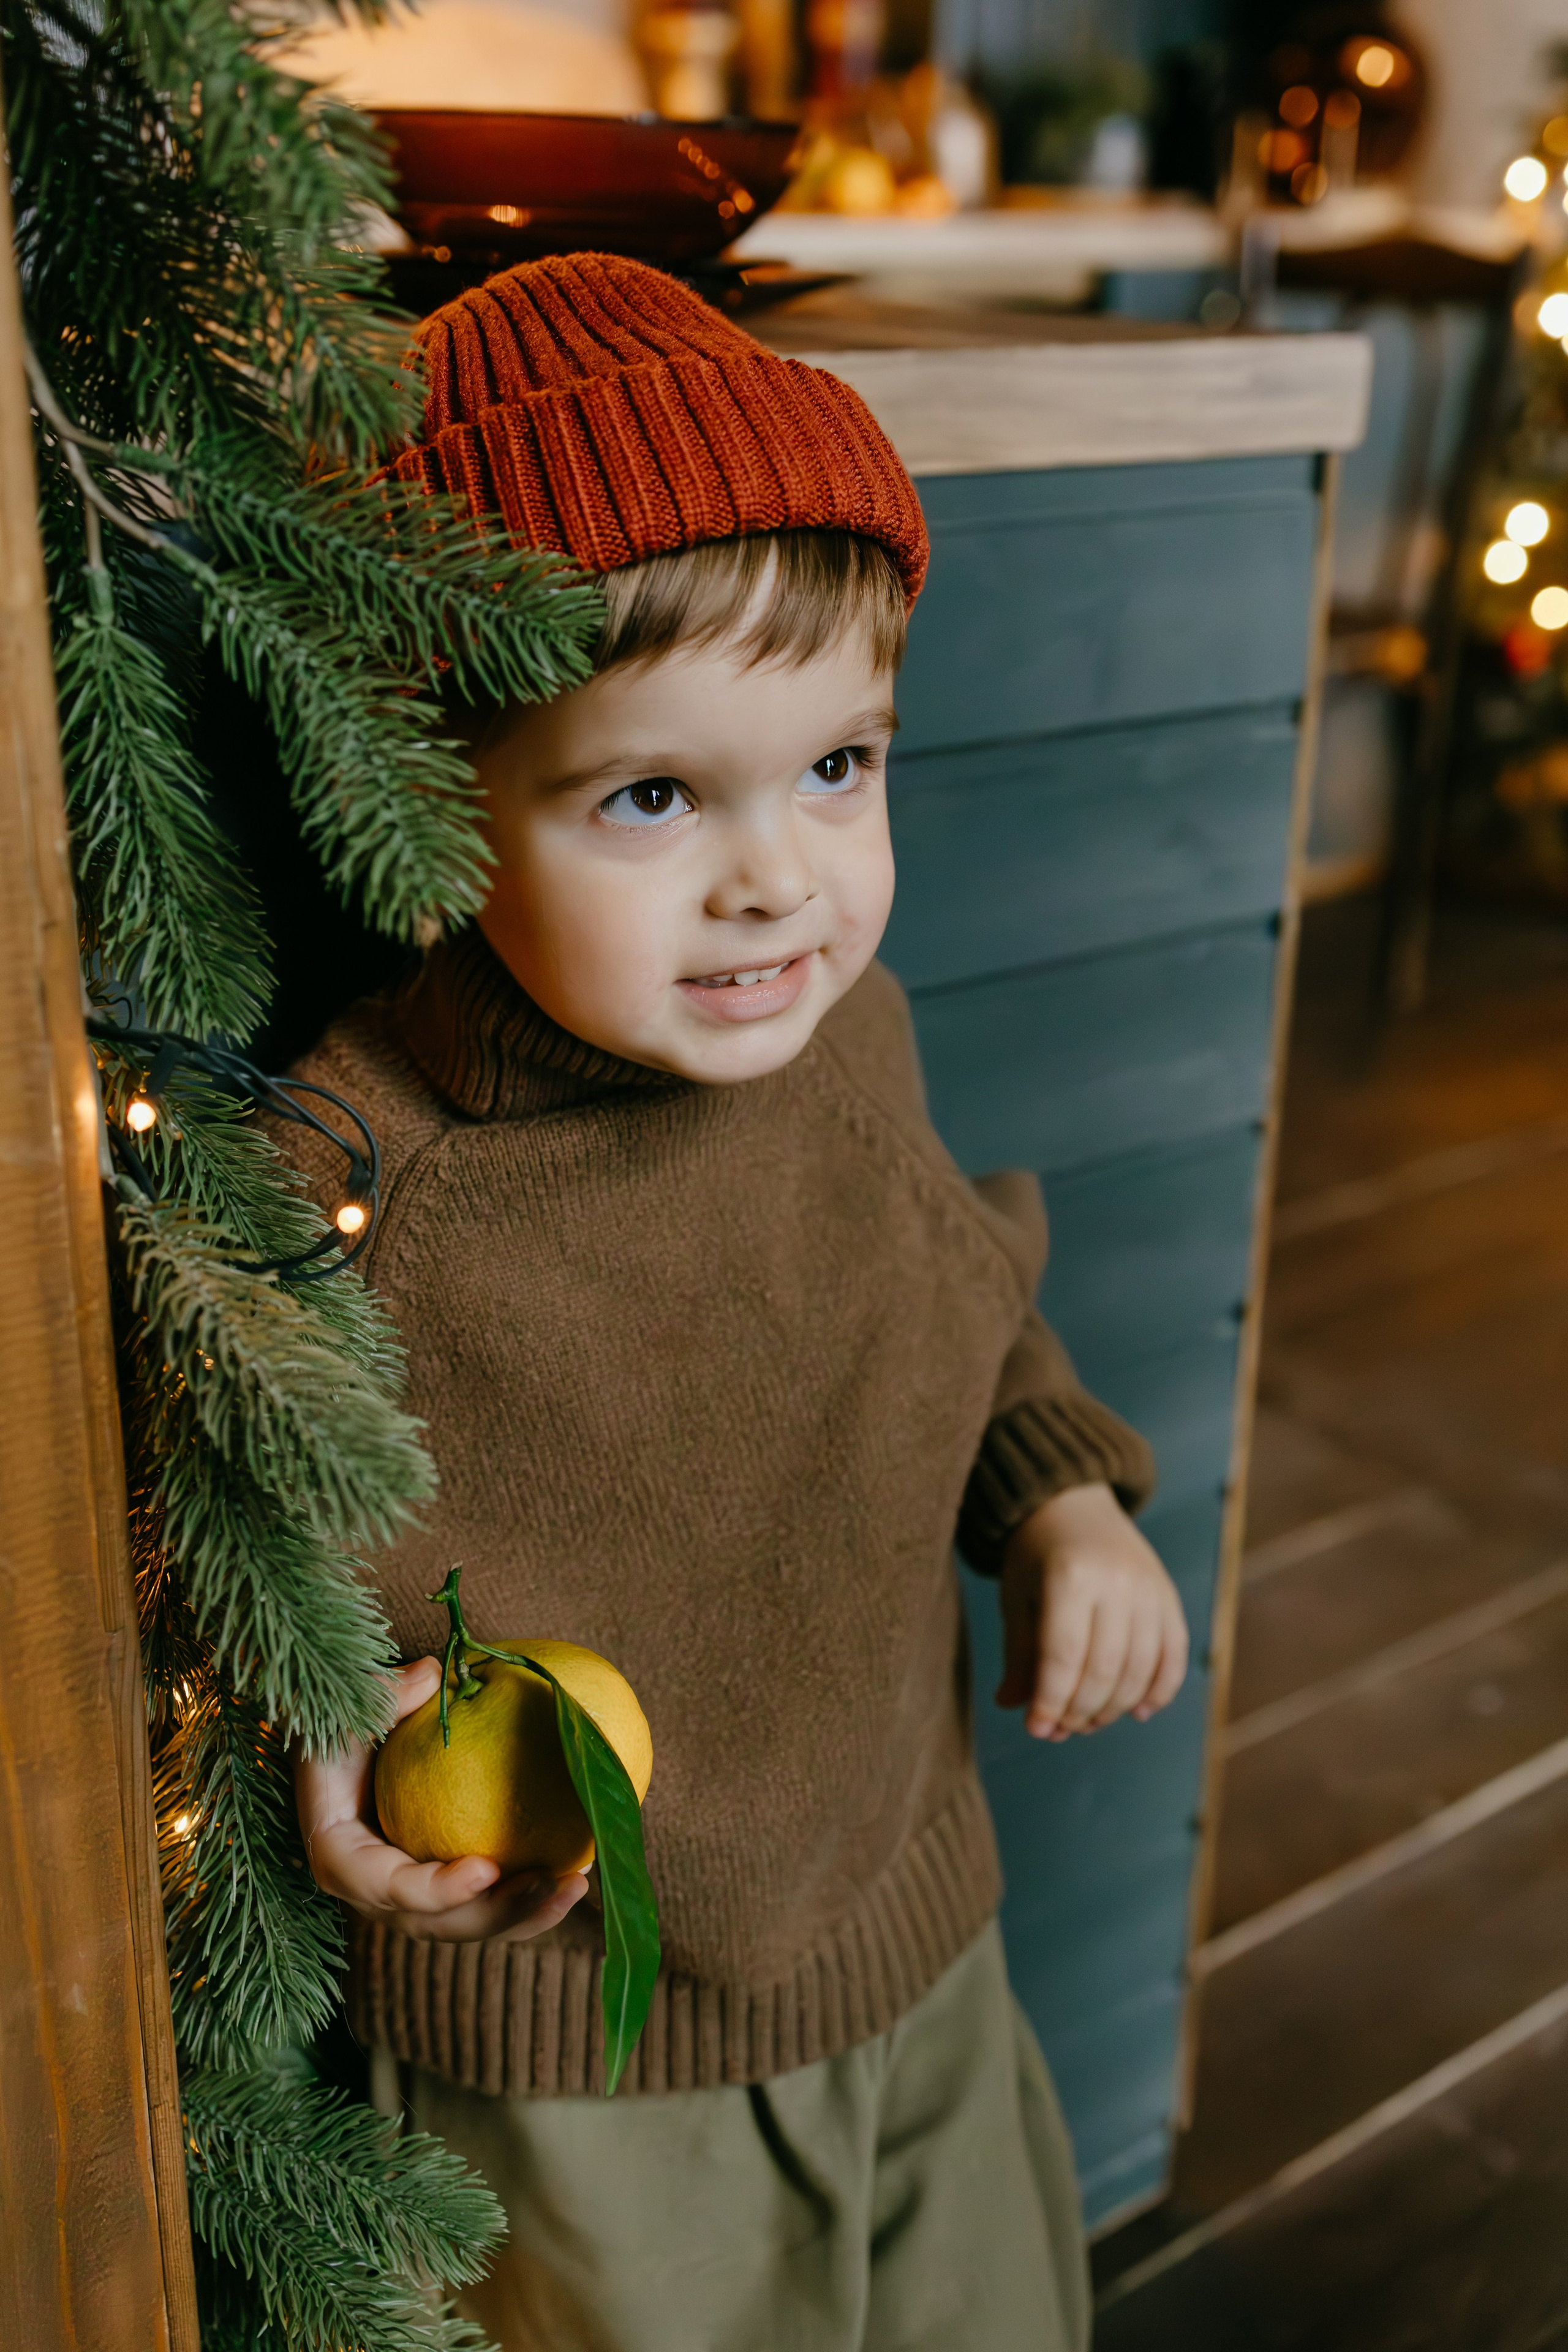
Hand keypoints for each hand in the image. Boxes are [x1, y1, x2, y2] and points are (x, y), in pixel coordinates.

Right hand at [295, 1657, 589, 1941]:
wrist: (332, 1753)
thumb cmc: (337, 1727)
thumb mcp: (346, 1710)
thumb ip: (382, 1696)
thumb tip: (435, 1676)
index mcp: (342, 1858)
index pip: (390, 1887)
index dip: (437, 1890)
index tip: (487, 1870)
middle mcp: (376, 1893)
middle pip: (438, 1923)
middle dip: (497, 1913)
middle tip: (550, 1881)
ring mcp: (410, 1898)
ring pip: (469, 1923)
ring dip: (525, 1913)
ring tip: (574, 1884)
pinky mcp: (440, 1888)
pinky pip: (485, 1905)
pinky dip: (528, 1898)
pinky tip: (575, 1872)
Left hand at [996, 1483, 1187, 1740]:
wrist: (1074, 1502)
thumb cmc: (1036, 1554)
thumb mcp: (1017, 1595)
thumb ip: (1020, 1652)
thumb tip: (1014, 1707)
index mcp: (1070, 1577)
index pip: (1063, 1658)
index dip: (1050, 1702)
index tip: (1036, 1729)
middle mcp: (1117, 1582)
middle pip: (1104, 1670)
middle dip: (1080, 1711)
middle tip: (1061, 1730)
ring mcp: (1149, 1589)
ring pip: (1140, 1670)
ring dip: (1115, 1708)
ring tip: (1089, 1722)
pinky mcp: (1169, 1596)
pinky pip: (1174, 1655)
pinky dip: (1160, 1690)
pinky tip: (1139, 1712)